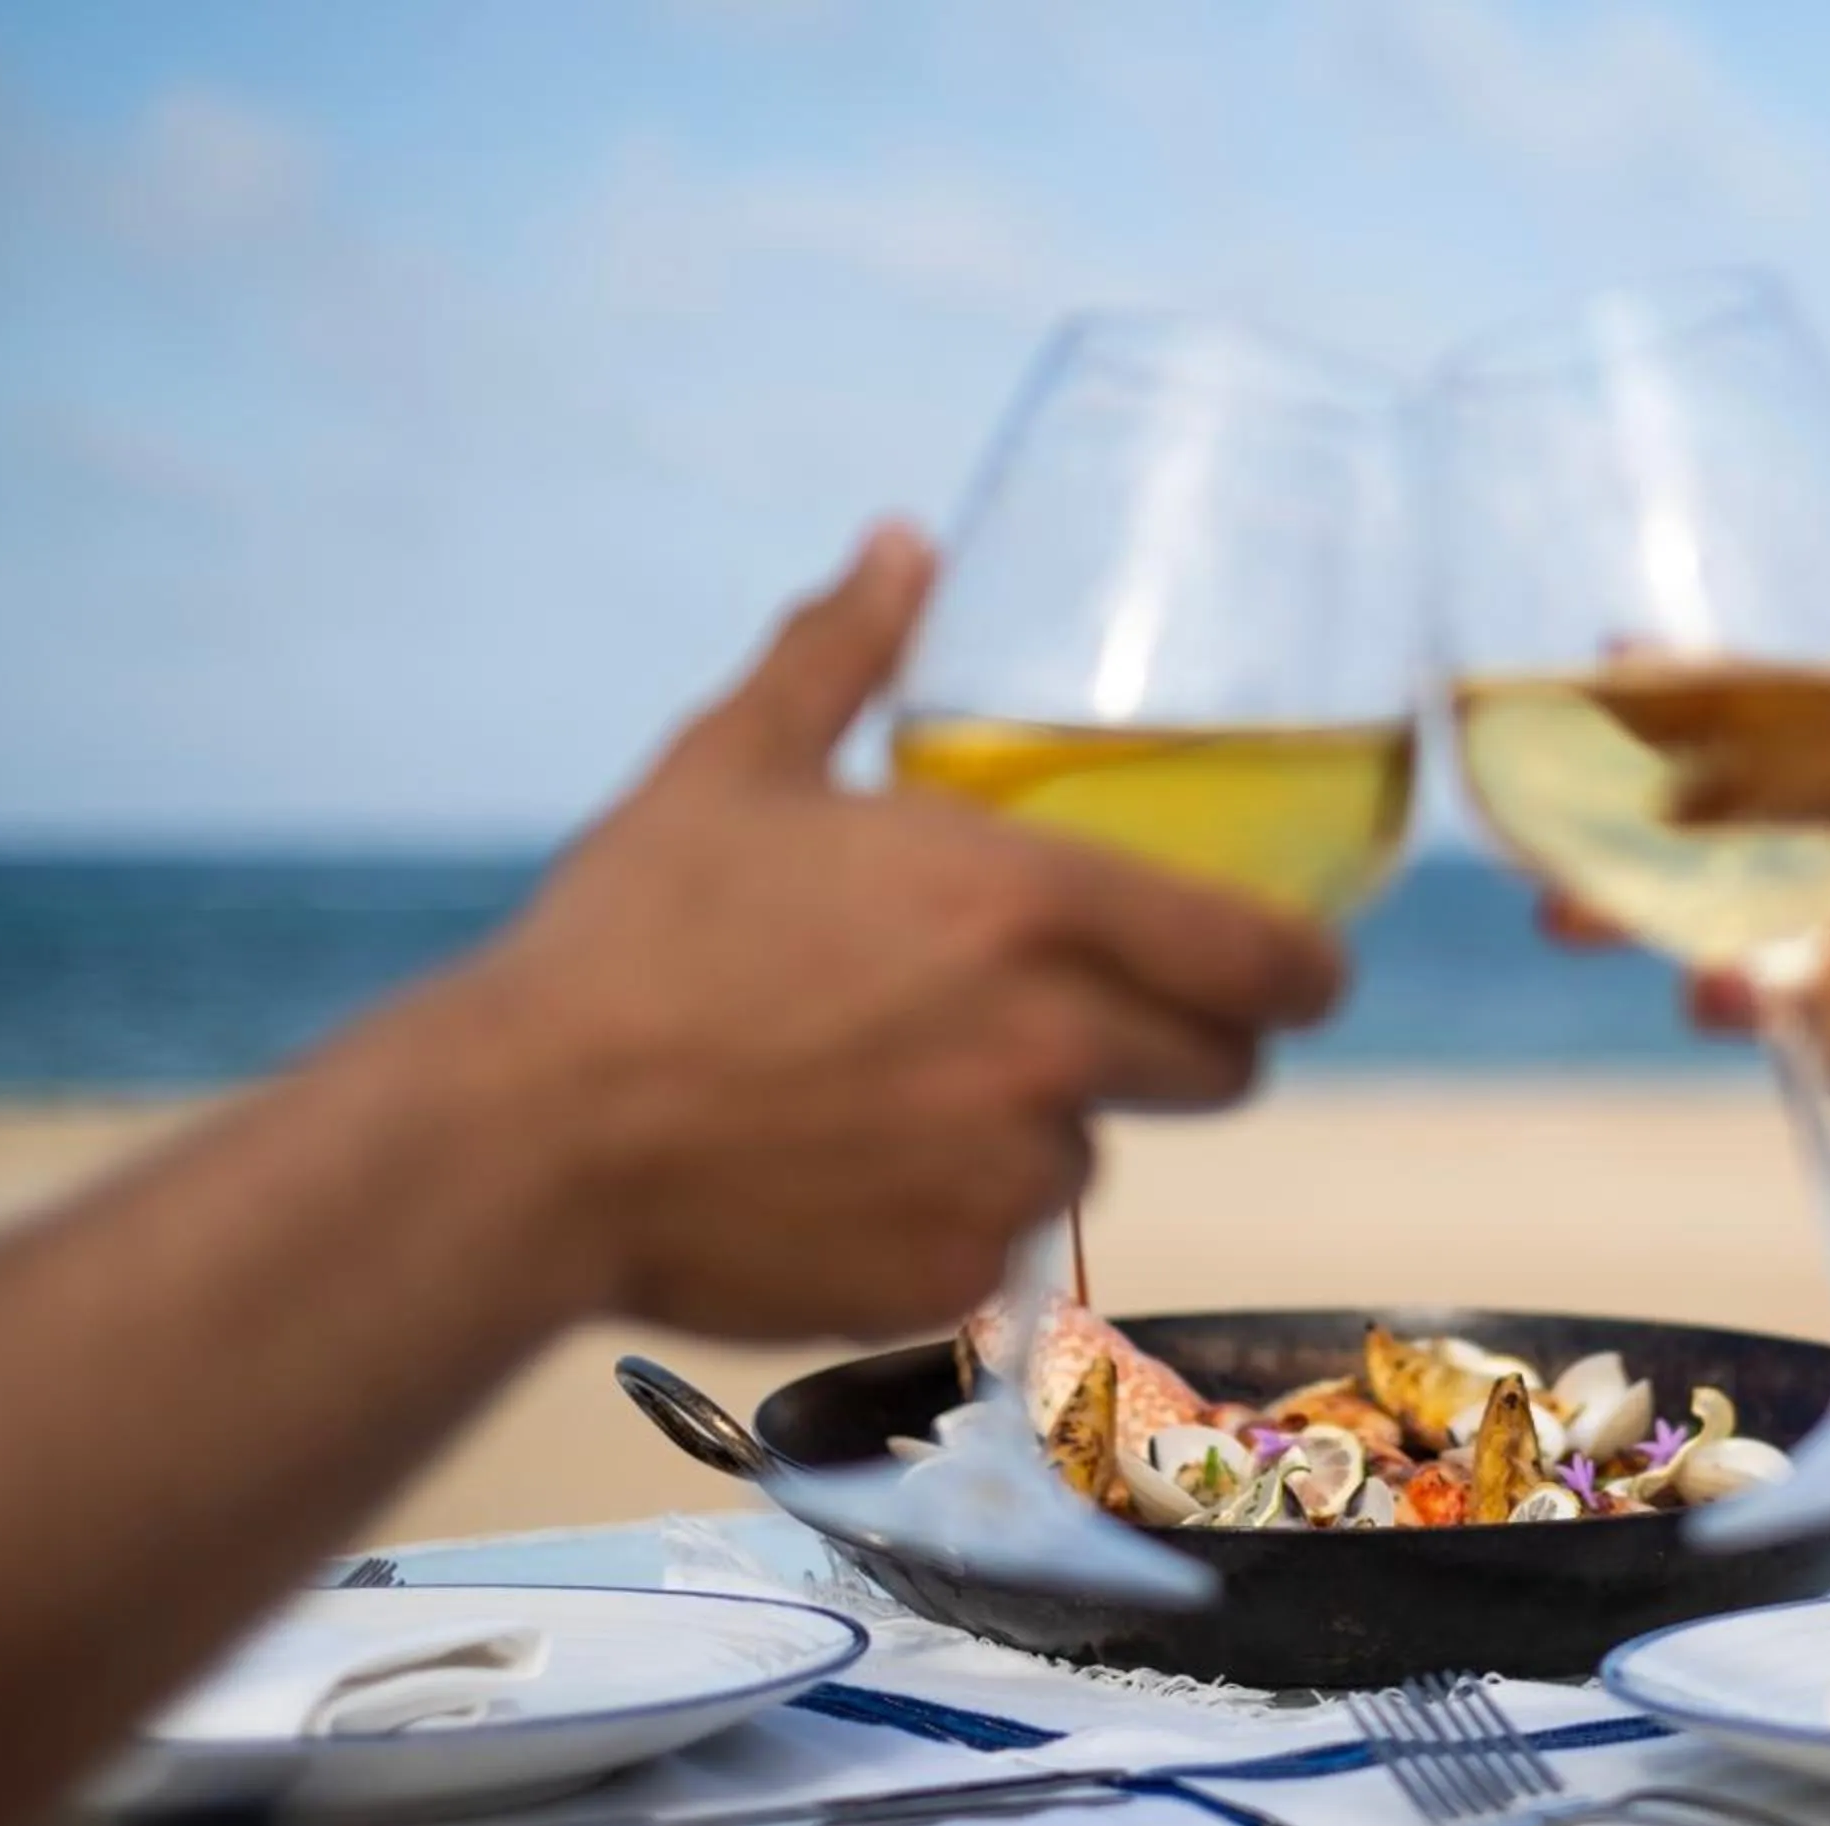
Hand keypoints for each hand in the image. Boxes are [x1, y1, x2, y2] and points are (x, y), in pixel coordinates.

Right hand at [463, 524, 1341, 1338]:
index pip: (1269, 959)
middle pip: (1222, 1070)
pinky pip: (1007, 1245)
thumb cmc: (631, 938)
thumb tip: (906, 543)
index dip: (1304, 971)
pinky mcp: (957, 1279)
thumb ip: (844, 650)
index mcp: (1029, 904)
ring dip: (1044, 1128)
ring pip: (1096, 1155)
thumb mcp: (737, 764)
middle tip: (1102, 1021)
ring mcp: (1008, 1175)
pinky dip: (958, 1215)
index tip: (1300, 972)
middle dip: (1184, 1045)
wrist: (524, 1140)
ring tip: (909, 1091)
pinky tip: (851, 1171)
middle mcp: (1050, 1044)